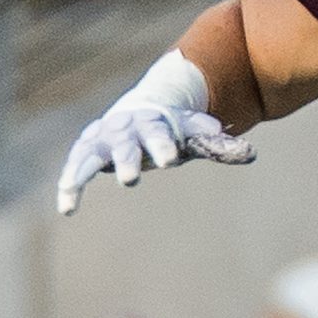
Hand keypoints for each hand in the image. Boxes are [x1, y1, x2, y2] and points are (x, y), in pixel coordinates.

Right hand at [56, 103, 252, 214]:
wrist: (144, 109)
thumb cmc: (174, 128)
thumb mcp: (196, 133)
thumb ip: (218, 144)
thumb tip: (251, 154)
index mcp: (152, 121)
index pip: (158, 132)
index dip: (162, 145)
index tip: (169, 160)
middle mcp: (122, 127)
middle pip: (124, 143)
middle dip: (126, 159)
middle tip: (130, 179)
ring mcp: (101, 139)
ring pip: (89, 153)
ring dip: (82, 171)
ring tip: (72, 188)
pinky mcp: (86, 152)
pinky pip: (73, 168)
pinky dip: (69, 186)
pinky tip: (66, 209)